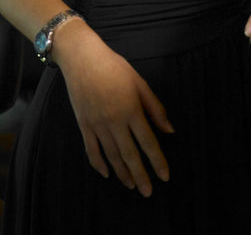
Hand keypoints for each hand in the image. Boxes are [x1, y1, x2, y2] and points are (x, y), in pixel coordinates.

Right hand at [54, 21, 174, 196]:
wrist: (82, 58)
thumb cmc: (114, 67)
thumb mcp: (139, 83)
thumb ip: (155, 108)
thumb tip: (169, 130)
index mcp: (131, 110)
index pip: (148, 142)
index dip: (158, 161)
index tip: (165, 176)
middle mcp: (114, 121)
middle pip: (130, 155)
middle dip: (141, 176)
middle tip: (148, 192)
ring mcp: (97, 124)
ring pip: (112, 156)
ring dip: (122, 173)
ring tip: (131, 185)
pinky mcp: (84, 124)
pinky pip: (91, 149)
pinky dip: (99, 164)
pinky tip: (107, 173)